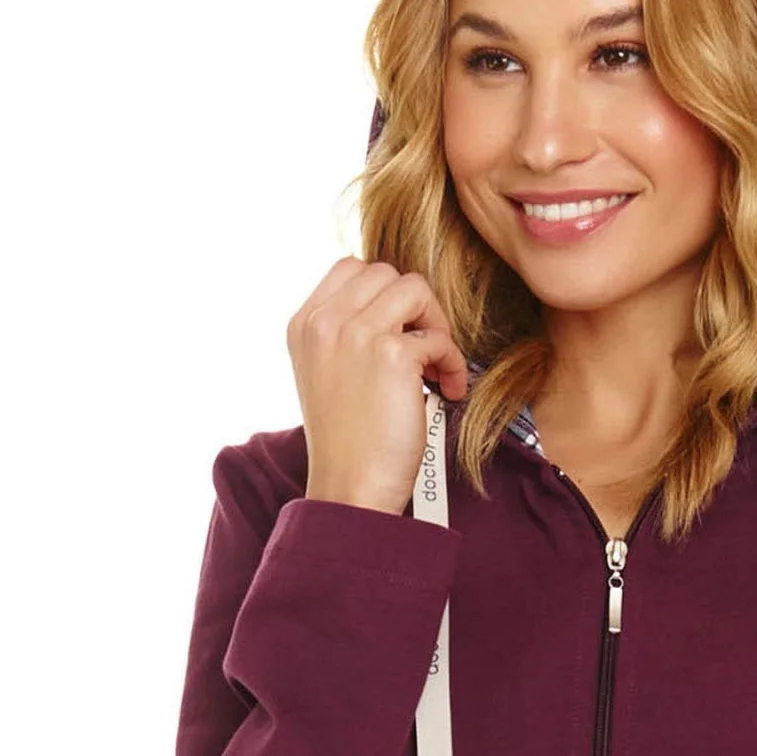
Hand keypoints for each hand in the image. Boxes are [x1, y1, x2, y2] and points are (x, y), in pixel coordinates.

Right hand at [287, 257, 469, 513]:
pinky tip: (446, 391)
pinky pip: (438, 338)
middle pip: (386, 273)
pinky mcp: (392, 355)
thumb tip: (395, 307)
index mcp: (304, 324)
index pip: (350, 268)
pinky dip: (452, 363)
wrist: (350, 486)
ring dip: (435, 326)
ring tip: (435, 367)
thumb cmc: (347, 441)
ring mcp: (356, 334)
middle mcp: (324, 322)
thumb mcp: (327, 373)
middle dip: (414, 308)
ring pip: (415, 289)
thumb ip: (345, 334)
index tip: (399, 331)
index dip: (385, 294)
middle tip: (423, 350)